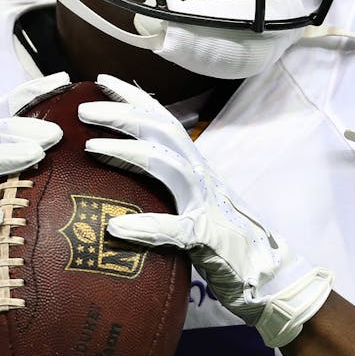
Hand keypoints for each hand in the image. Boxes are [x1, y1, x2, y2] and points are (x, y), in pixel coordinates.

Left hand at [80, 75, 332, 347]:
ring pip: (166, 166)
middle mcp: (200, 175)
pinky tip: (117, 228)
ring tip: (91, 147)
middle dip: (122, 114)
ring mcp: (206, 204)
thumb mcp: (192, 202)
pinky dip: (145, 227)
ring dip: (127, 152)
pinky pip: (174, 229)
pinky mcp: (208, 238)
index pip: (162, 120)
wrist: (271, 275)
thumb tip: (125, 169)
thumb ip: (167, 184)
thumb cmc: (224, 241)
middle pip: (161, 132)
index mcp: (194, 166)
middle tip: (83, 109)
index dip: (134, 97)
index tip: (101, 81)